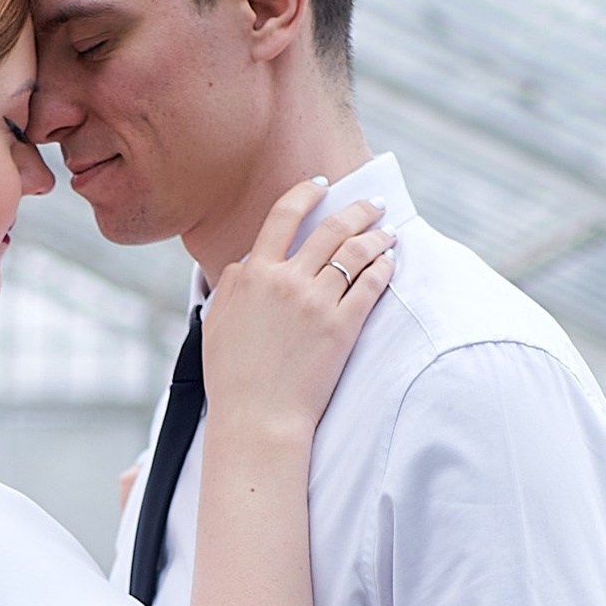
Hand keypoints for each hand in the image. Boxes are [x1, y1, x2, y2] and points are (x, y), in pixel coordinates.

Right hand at [200, 178, 392, 442]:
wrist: (258, 419)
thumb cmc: (232, 378)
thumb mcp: (215, 323)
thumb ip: (231, 285)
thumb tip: (248, 262)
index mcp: (254, 275)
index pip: (283, 217)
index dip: (305, 194)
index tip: (321, 186)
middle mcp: (287, 282)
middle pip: (331, 229)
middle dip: (358, 209)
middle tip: (374, 204)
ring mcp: (317, 303)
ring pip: (356, 253)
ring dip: (377, 237)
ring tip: (389, 233)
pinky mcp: (342, 327)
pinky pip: (370, 286)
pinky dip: (383, 269)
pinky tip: (390, 264)